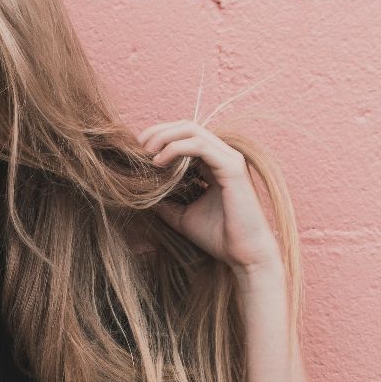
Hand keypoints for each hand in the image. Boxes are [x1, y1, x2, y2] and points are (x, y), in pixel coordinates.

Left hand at [138, 120, 281, 274]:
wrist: (243, 254)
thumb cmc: (218, 236)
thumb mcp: (182, 216)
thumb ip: (166, 201)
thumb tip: (141, 195)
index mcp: (213, 164)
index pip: (185, 136)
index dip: (160, 137)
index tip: (137, 152)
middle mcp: (223, 156)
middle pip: (187, 126)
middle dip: (158, 131)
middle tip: (137, 147)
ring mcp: (229, 159)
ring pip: (192, 130)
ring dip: (164, 137)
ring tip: (146, 153)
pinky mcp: (232, 167)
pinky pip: (199, 146)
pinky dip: (175, 149)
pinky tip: (159, 162)